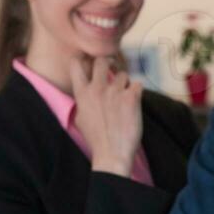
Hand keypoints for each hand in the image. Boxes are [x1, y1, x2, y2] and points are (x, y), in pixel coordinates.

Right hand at [70, 55, 142, 177]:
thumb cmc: (96, 139)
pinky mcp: (131, 98)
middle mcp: (97, 89)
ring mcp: (115, 92)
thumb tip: (84, 90)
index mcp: (82, 94)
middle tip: (113, 68)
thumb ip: (82, 101)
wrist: (112, 154)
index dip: (84, 59)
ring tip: (124, 96)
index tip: (90, 63)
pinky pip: (138, 84)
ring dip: (125, 82)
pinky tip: (134, 102)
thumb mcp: (80, 118)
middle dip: (109, 62)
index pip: (76, 64)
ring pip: (123, 73)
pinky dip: (137, 91)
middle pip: (102, 60)